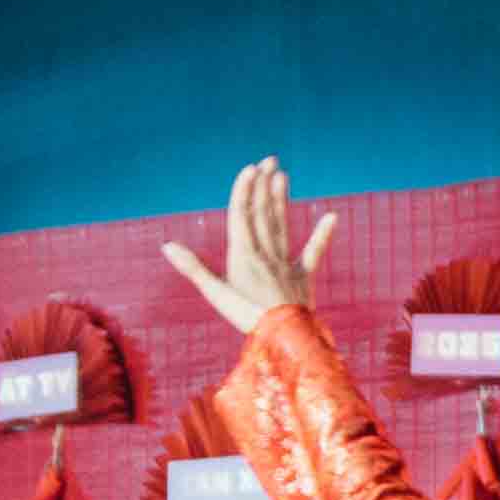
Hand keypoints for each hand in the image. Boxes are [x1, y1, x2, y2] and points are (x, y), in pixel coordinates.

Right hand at [158, 156, 328, 338]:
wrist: (284, 338)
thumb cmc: (246, 318)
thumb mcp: (216, 294)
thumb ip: (194, 268)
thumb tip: (167, 246)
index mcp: (244, 255)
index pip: (242, 215)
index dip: (245, 191)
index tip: (249, 169)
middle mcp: (266, 254)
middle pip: (263, 213)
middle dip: (264, 186)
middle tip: (268, 160)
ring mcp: (286, 264)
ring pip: (282, 225)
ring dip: (281, 199)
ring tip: (283, 176)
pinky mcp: (303, 277)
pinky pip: (314, 252)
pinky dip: (323, 234)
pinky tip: (332, 216)